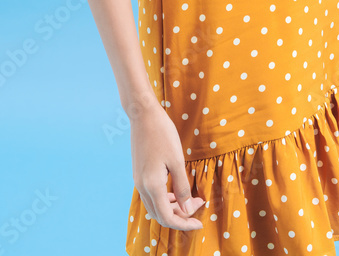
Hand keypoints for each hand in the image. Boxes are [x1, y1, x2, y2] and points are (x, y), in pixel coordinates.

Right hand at [129, 100, 205, 230]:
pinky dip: (165, 198)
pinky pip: (152, 195)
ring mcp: (138, 180)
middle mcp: (142, 187)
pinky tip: (176, 191)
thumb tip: (187, 210)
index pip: (168, 217)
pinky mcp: (139, 174)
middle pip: (160, 215)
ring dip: (173, 207)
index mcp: (152, 186)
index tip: (199, 223)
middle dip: (180, 216)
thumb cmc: (162, 133)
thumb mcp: (177, 160)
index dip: (184, 224)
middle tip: (198, 207)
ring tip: (190, 199)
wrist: (143, 115)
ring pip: (155, 206)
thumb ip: (182, 187)